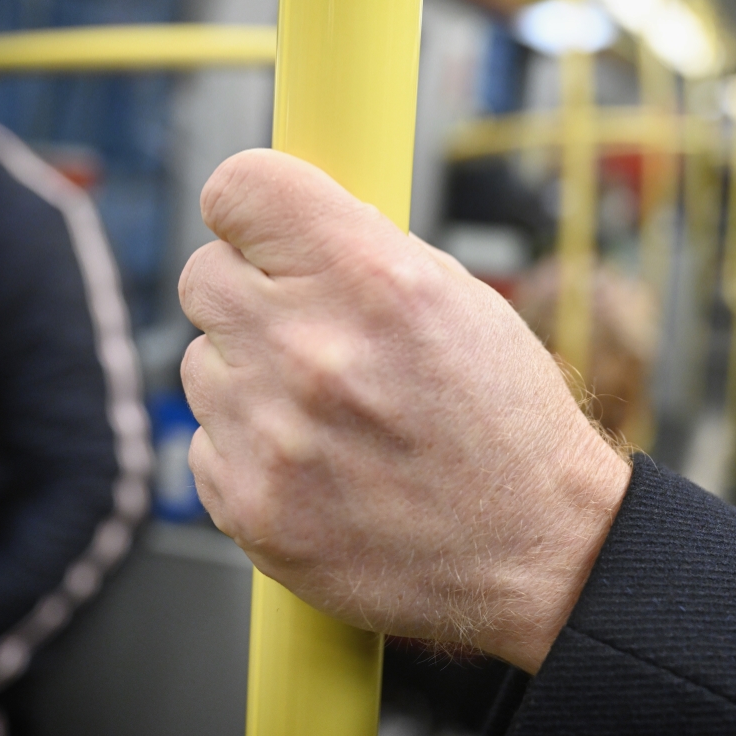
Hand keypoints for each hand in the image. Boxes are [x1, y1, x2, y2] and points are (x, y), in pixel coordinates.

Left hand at [178, 149, 631, 672]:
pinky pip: (205, 441)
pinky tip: (317, 462)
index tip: (258, 228)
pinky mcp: (247, 505)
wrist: (534, 548)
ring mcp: (270, 432)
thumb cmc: (509, 425)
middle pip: (203, 273)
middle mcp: (310, 347)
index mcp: (373, 278)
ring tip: (329, 411)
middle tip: (308, 329)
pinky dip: (249, 446)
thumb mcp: (464, 302)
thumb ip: (370, 252)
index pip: (239, 188)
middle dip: (251, 292)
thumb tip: (297, 225)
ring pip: (200, 361)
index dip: (247, 207)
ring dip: (251, 375)